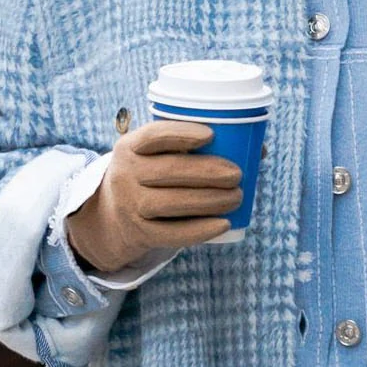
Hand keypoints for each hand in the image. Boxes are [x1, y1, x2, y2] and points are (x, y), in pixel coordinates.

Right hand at [66, 119, 242, 273]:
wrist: (109, 218)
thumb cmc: (147, 177)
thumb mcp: (152, 157)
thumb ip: (191, 148)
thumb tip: (258, 150)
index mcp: (129, 147)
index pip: (154, 136)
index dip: (182, 133)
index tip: (211, 135)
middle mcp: (125, 174)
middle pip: (170, 171)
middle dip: (209, 172)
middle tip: (237, 175)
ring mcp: (130, 206)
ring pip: (174, 203)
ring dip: (210, 200)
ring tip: (237, 197)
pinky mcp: (140, 234)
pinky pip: (173, 233)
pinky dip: (201, 229)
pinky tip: (223, 224)